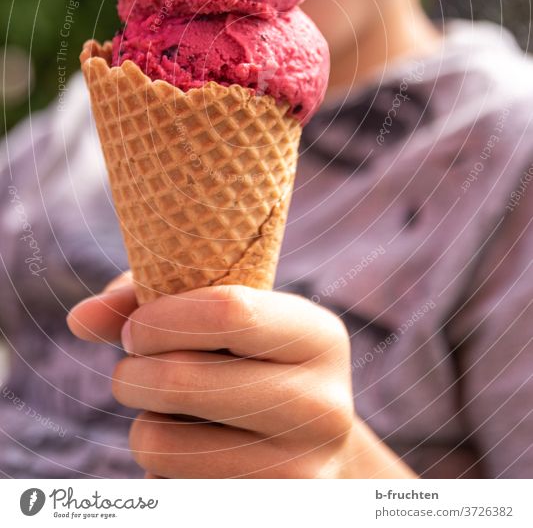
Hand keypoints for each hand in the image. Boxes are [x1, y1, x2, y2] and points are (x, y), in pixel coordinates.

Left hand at [68, 276, 415, 478]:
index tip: (136, 328)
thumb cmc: (248, 364)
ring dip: (145, 424)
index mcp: (320, 338)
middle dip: (133, 371)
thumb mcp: (222, 319)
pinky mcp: (265, 515)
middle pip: (181, 380)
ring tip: (172, 416)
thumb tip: (81, 318)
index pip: (230, 311)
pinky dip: (161, 470)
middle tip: (135, 369)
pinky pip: (167, 490)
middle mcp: (323, 407)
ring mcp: (299, 474)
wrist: (307, 448)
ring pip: (160, 443)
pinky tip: (193, 455)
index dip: (161, 316)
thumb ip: (151, 301)